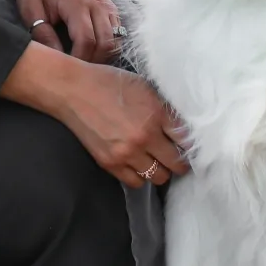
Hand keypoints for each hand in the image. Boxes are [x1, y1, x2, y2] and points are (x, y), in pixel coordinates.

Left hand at [0, 0, 122, 62]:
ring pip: (116, 38)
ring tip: (84, 62)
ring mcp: (106, 3)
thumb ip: (44, 35)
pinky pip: (117, 30)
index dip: (79, 60)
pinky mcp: (109, 4)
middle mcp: (96, 3)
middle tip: (76, 71)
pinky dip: (109, 43)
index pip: (87, 41)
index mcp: (76, 3)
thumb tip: (57, 60)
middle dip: (93, 62)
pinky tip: (92, 50)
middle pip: (106, 43)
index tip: (66, 70)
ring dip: (103, 54)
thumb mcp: (31, 11)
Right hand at [0, 42, 190, 187]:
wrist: (73, 90)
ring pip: (159, 177)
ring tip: (156, 160)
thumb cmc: (109, 83)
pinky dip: (140, 176)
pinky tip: (138, 164)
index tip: (191, 147)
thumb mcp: (145, 88)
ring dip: (161, 170)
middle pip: (177, 164)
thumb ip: (165, 109)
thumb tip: (184, 129)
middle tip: (176, 157)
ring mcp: (126, 153)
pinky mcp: (110, 163)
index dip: (192, 146)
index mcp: (156, 114)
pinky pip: (136, 182)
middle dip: (180, 162)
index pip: (188, 141)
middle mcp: (145, 136)